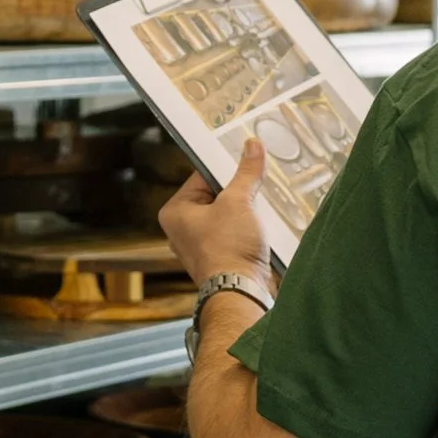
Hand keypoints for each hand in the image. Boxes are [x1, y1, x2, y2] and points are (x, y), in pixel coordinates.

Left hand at [159, 138, 273, 287]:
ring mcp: (201, 244)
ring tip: (261, 204)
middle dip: (239, 189)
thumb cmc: (228, 249)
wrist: (240, 291)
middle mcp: (182, 228)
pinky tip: (262, 224)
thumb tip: (252, 147)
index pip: (202, 175)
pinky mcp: (219, 256)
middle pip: (216, 194)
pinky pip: (234, 232)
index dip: (226, 165)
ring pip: (227, 213)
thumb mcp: (238, 201)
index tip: (245, 156)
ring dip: (246, 208)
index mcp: (175, 211)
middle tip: (257, 181)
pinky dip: (248, 226)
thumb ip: (246, 172)